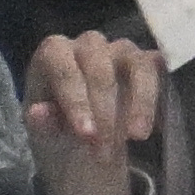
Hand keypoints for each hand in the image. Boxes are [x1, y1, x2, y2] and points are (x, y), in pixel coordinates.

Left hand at [23, 30, 163, 194]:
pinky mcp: (147, 60)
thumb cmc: (57, 132)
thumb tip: (37, 113)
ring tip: (135, 137)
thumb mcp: (45, 136)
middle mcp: (87, 45)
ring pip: (136, 66)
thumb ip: (42, 124)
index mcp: (53, 55)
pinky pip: (157, 73)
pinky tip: (151, 128)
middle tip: (103, 149)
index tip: (86, 133)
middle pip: (99, 69)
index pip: (62, 68)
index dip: (75, 100)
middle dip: (103, 113)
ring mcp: (120, 49)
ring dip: (138, 104)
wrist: (84, 145)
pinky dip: (153, 101)